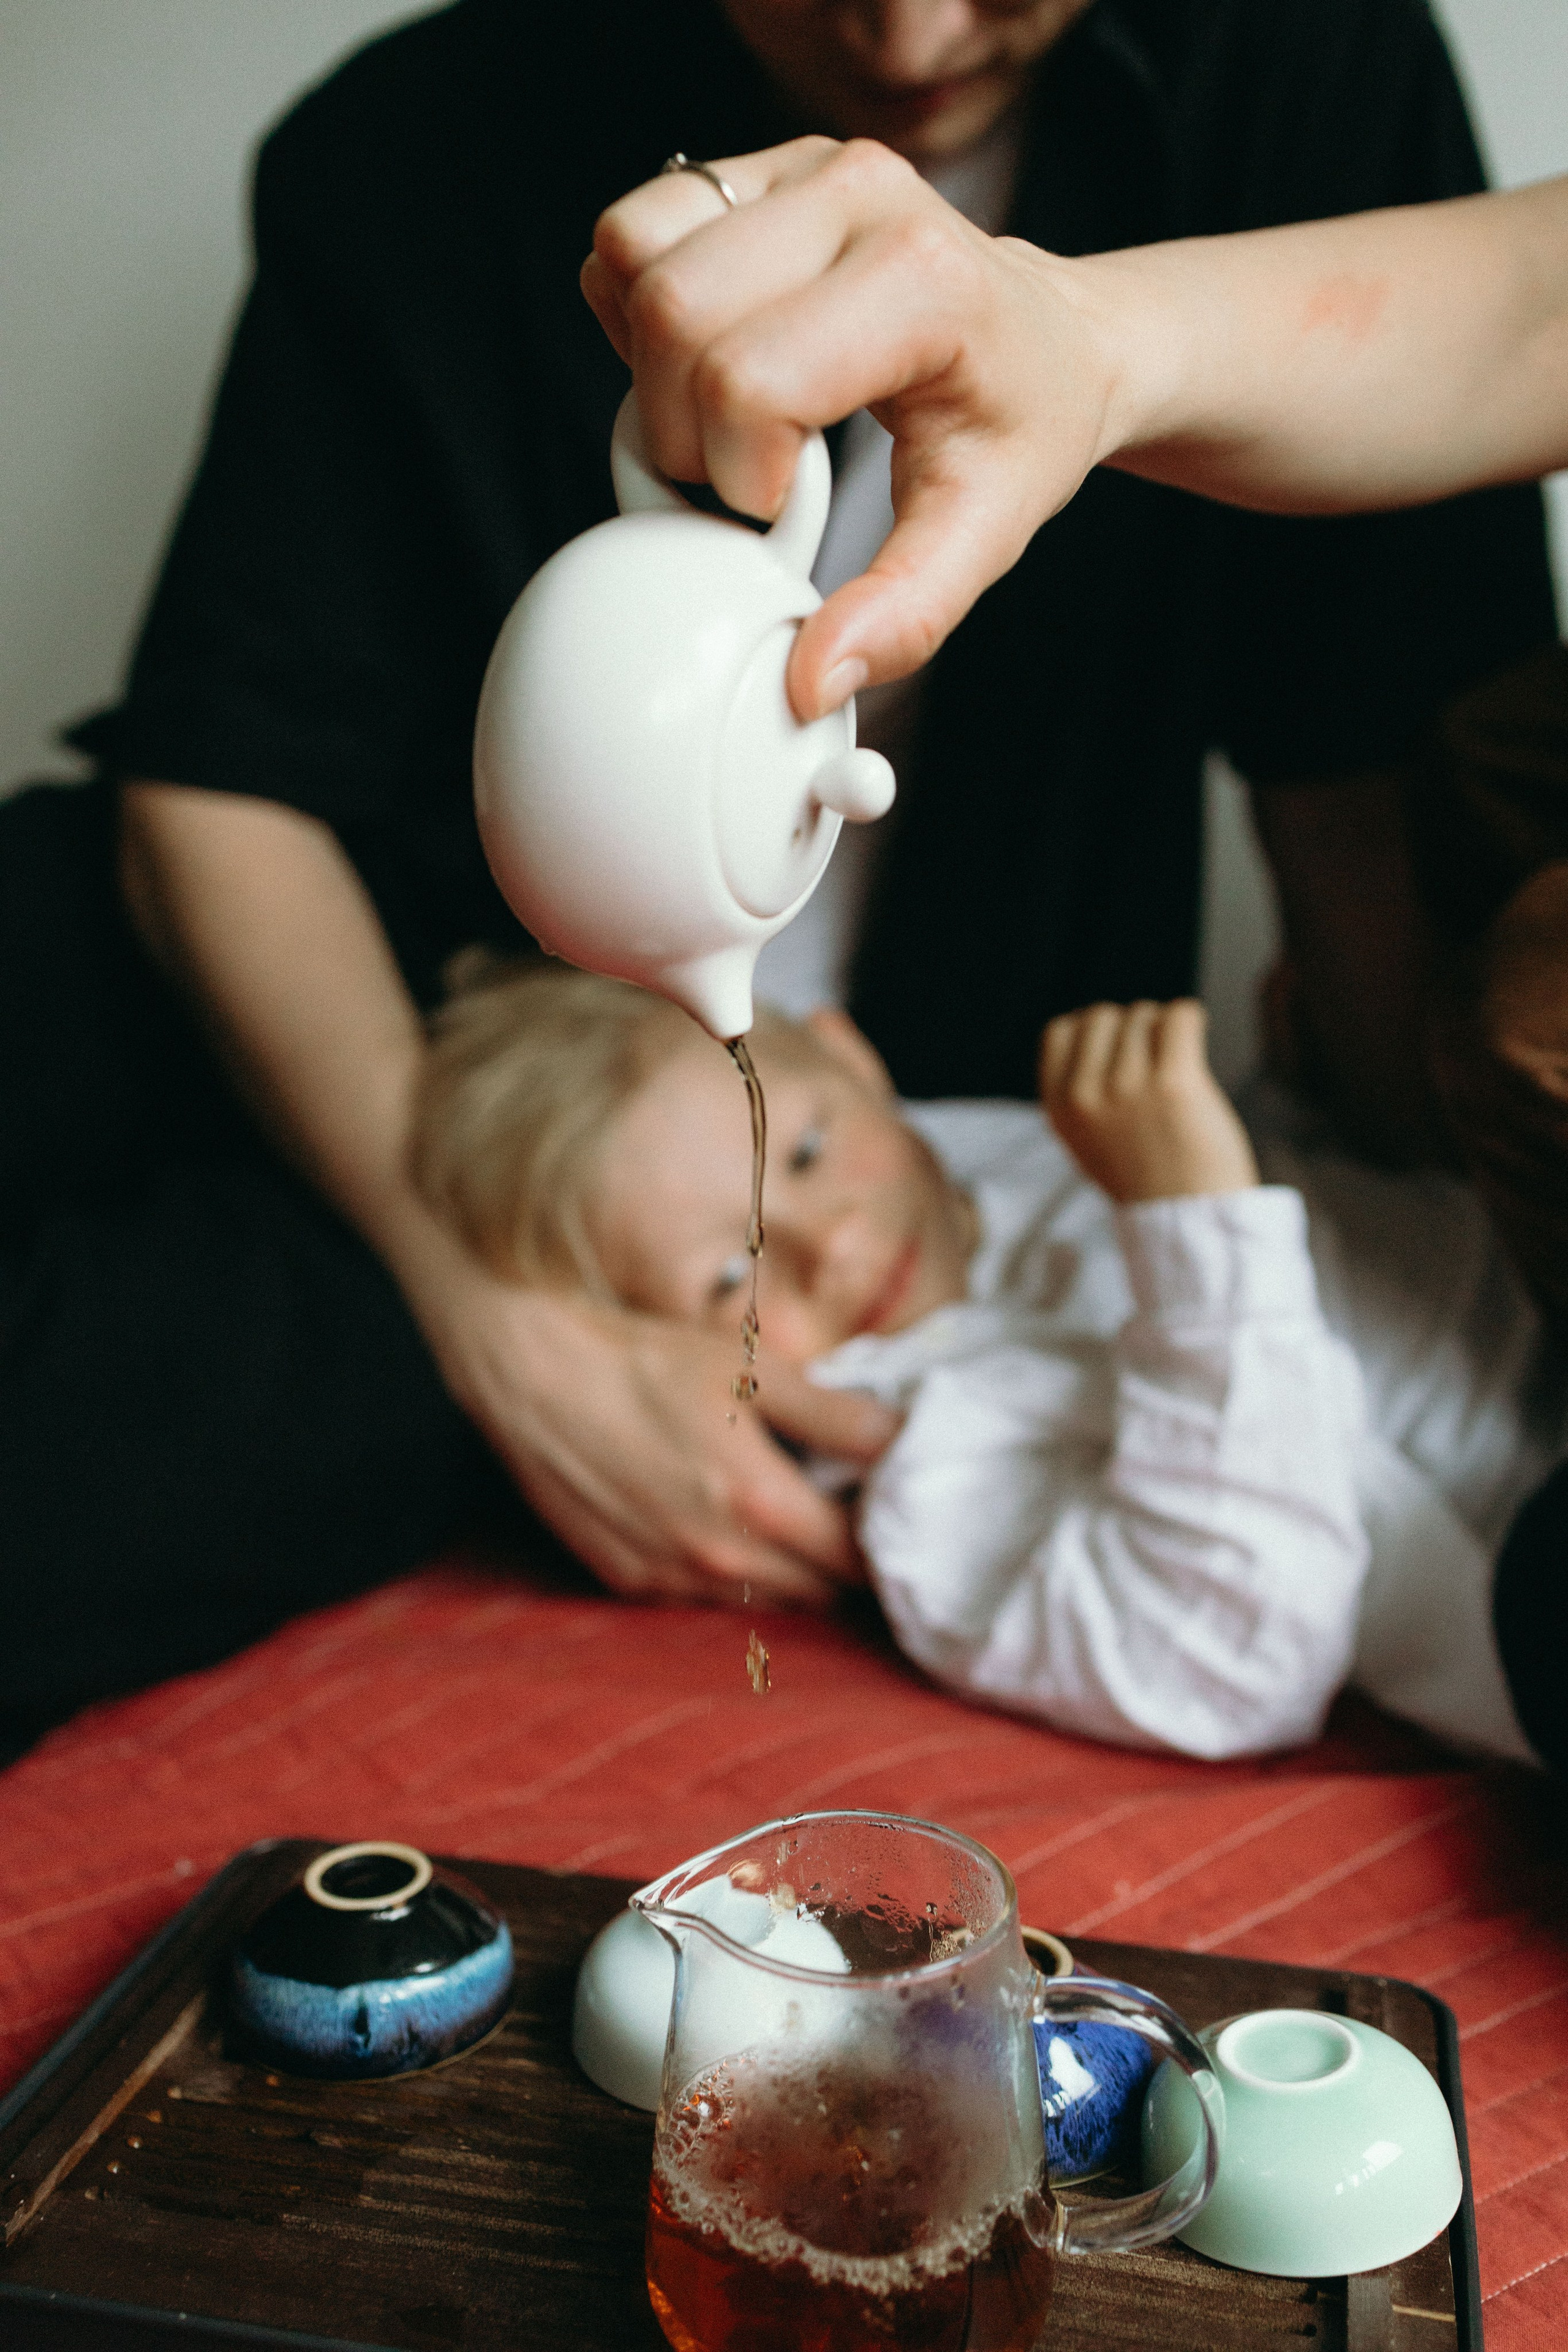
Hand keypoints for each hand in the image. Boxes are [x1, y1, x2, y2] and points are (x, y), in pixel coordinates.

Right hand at [395, 1224, 899, 1607]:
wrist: (531, 1375)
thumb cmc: (644, 1359)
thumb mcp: (752, 1369)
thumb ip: (835, 1414)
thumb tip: (902, 1440)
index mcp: (761, 1506)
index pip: (858, 1560)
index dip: (883, 1537)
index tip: (891, 1508)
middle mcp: (720, 1560)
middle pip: (819, 1594)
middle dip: (844, 1562)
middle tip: (851, 1514)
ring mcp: (670, 1578)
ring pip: (763, 1604)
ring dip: (788, 1574)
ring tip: (792, 1521)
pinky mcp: (628, 1581)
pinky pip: (703, 1598)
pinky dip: (728, 1574)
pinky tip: (724, 1524)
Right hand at [583, 137, 1124, 719]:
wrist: (1053, 338)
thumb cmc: (1019, 427)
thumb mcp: (983, 534)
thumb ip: (903, 615)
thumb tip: (811, 683)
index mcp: (922, 280)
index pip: (748, 378)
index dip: (740, 471)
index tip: (789, 504)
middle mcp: (856, 191)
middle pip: (671, 314)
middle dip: (683, 427)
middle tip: (747, 471)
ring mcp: (798, 164)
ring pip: (631, 256)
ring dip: (648, 365)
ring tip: (726, 412)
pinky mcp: (752, 166)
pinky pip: (631, 235)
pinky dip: (637, 313)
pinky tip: (707, 358)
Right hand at [1040, 1000, 1258, 1202]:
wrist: (1190, 1220)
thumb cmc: (1148, 1176)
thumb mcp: (1088, 1139)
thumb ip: (1082, 1090)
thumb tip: (1091, 1025)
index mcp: (1060, 1109)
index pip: (1060, 1030)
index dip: (1095, 1032)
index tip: (1120, 1050)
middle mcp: (1086, 1095)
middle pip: (1105, 1016)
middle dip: (1133, 1029)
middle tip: (1156, 1063)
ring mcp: (1127, 1087)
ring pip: (1145, 1015)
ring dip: (1165, 1032)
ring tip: (1177, 1069)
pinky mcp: (1174, 1082)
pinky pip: (1180, 1016)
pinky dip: (1190, 1020)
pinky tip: (1196, 1043)